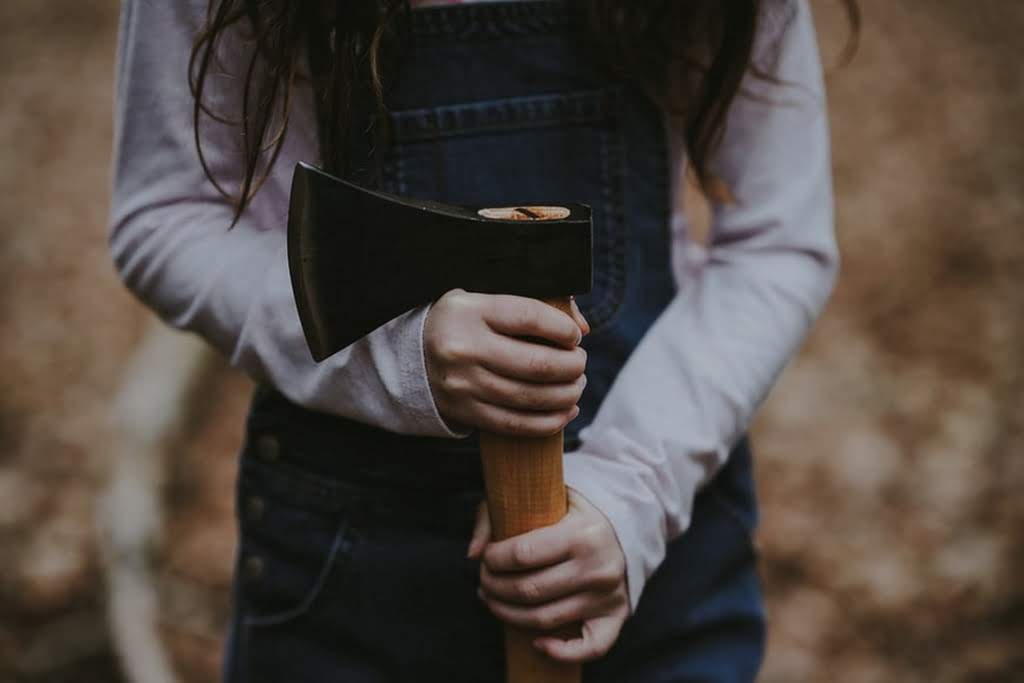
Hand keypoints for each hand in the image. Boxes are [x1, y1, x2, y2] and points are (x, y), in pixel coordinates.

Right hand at [424, 289, 589, 436]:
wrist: (410, 355)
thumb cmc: (465, 322)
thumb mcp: (487, 299)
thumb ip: (536, 304)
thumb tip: (581, 328)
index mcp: (470, 312)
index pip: (529, 318)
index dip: (562, 329)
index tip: (574, 336)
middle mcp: (464, 348)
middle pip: (535, 364)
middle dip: (572, 367)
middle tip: (579, 363)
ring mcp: (463, 384)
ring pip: (530, 397)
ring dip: (566, 395)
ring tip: (576, 386)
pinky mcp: (464, 412)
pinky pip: (515, 424)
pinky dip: (548, 422)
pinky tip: (565, 412)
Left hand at [466, 488, 629, 663]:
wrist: (624, 526)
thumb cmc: (573, 513)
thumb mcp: (541, 498)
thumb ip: (497, 515)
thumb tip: (472, 554)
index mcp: (581, 533)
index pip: (523, 554)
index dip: (493, 560)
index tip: (486, 557)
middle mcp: (598, 567)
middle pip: (529, 590)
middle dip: (494, 587)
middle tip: (484, 580)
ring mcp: (609, 595)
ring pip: (545, 619)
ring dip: (508, 614)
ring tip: (493, 600)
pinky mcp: (617, 615)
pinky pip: (592, 647)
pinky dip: (561, 652)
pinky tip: (537, 643)